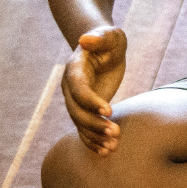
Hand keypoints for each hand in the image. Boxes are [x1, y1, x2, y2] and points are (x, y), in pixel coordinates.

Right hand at [61, 26, 126, 154]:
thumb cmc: (108, 40)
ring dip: (95, 137)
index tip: (109, 111)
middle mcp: (70, 89)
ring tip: (113, 147)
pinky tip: (106, 151)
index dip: (91, 101)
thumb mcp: (109, 36)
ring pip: (80, 124)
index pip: (78, 90)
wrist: (103, 49)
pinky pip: (84, 128)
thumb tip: (85, 39)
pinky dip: (93, 141)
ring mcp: (76, 101)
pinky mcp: (85, 109)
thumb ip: (99, 38)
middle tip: (116, 133)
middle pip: (77, 112)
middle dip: (95, 124)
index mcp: (74, 71)